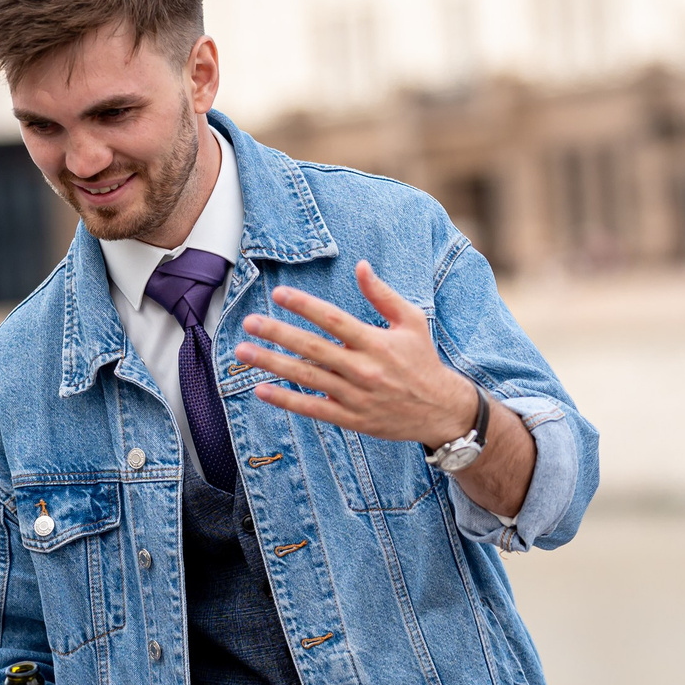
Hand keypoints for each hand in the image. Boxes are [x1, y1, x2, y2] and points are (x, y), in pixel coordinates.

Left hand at [236, 261, 476, 446]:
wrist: (440, 411)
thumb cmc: (423, 361)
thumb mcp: (411, 322)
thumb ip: (383, 295)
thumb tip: (361, 265)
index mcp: (376, 342)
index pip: (334, 320)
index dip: (305, 306)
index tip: (279, 294)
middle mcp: (363, 369)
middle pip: (313, 348)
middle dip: (278, 334)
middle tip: (249, 322)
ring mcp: (355, 396)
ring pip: (307, 378)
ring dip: (272, 365)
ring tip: (243, 352)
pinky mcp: (351, 418)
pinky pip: (313, 408)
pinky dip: (286, 401)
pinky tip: (261, 390)